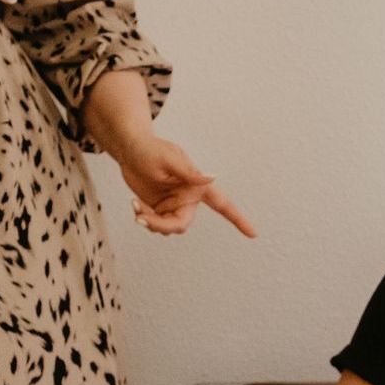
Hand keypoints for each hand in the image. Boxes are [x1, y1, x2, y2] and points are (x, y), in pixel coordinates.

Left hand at [116, 137, 257, 238]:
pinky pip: (155, 224)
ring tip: (135, 207)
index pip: (222, 204)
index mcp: (197, 186)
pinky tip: (134, 205)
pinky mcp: (159, 209)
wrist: (130, 150)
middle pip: (182, 225)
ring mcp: (173, 205)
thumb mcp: (169, 159)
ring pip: (167, 229)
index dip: (238, 219)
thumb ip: (190, 172)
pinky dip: (143, 218)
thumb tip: (214, 177)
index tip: (254, 234)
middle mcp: (188, 198)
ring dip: (150, 222)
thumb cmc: (150, 150)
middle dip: (162, 225)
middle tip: (140, 219)